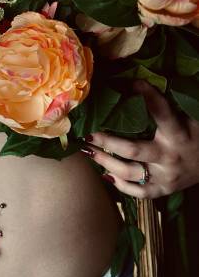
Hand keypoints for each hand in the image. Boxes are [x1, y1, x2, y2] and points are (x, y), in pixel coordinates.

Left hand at [82, 80, 198, 198]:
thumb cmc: (196, 136)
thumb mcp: (188, 119)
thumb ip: (167, 108)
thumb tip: (136, 84)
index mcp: (179, 134)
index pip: (162, 113)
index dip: (148, 97)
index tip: (132, 84)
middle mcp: (170, 156)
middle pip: (132, 149)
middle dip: (107, 141)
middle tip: (88, 134)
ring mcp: (165, 176)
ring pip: (129, 172)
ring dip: (105, 162)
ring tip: (89, 151)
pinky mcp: (163, 190)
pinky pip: (137, 192)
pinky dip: (120, 184)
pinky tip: (106, 174)